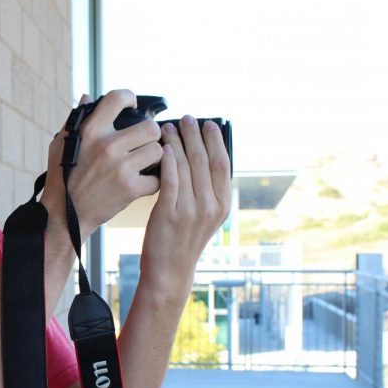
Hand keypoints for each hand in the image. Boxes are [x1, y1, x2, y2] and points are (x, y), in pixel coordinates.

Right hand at [40, 90, 162, 238]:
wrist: (63, 216)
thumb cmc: (62, 178)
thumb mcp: (61, 144)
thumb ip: (76, 120)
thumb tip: (87, 97)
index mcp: (91, 130)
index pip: (118, 98)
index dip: (130, 98)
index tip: (133, 106)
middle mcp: (107, 146)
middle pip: (150, 127)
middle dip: (151, 135)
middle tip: (144, 143)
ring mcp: (121, 168)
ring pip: (158, 151)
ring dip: (155, 158)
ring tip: (145, 164)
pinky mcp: (130, 189)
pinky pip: (157, 179)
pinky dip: (153, 182)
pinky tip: (143, 183)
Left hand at [140, 115, 231, 297]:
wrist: (169, 269)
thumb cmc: (184, 239)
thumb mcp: (205, 216)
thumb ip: (207, 190)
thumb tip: (202, 156)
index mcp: (223, 204)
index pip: (222, 164)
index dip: (215, 141)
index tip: (208, 124)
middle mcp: (211, 206)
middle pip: (204, 160)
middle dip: (195, 135)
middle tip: (187, 118)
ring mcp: (191, 210)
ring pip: (187, 167)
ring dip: (178, 143)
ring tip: (168, 128)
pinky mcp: (170, 214)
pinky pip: (170, 181)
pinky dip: (168, 162)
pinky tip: (164, 149)